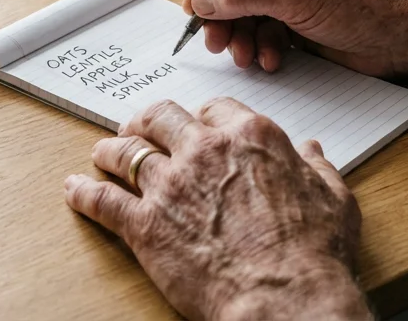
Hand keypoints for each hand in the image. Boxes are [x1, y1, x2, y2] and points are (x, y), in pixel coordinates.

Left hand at [64, 98, 371, 320]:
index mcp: (251, 137)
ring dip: (111, 150)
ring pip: (126, 152)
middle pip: (162, 116)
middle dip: (147, 120)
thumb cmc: (313, 255)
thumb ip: (318, 170)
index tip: (196, 126)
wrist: (285, 299)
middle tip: (138, 128)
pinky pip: (102, 200)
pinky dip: (84, 192)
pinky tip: (74, 189)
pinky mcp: (144, 224)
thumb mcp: (334, 200)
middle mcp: (205, 151)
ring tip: (103, 153)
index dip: (202, 117)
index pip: (215, 109)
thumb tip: (312, 153)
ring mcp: (170, 185)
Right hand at [182, 0, 407, 75]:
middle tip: (215, 42)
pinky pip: (266, 30)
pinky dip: (263, 47)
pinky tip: (272, 60)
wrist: (406, 34)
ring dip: (241, 36)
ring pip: (246, 12)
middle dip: (222, 15)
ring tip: (245, 57)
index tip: (194, 6)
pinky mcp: (300, 18)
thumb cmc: (360, 0)